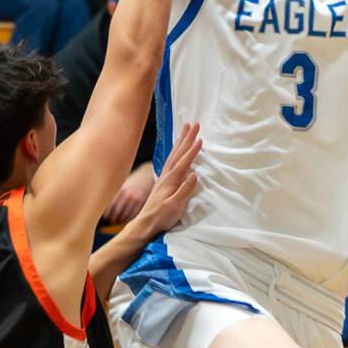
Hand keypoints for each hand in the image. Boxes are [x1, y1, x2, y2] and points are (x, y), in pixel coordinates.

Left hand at [105, 161, 153, 225]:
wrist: (146, 176)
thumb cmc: (131, 182)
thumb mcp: (122, 184)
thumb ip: (114, 193)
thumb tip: (103, 206)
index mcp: (119, 189)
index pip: (109, 205)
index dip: (106, 213)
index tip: (104, 217)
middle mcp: (126, 194)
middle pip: (116, 212)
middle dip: (112, 219)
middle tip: (110, 222)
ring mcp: (134, 199)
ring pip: (124, 215)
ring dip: (120, 220)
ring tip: (117, 222)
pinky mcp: (141, 202)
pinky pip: (133, 215)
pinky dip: (128, 219)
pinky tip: (126, 220)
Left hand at [131, 124, 201, 239]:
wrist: (146, 223)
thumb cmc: (161, 217)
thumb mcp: (174, 206)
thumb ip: (185, 190)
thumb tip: (195, 175)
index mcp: (171, 180)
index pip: (184, 162)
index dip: (192, 150)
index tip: (200, 139)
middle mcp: (167, 175)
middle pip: (178, 152)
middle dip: (187, 138)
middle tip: (194, 124)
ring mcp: (164, 177)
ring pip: (174, 154)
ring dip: (181, 141)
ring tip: (186, 128)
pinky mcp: (163, 180)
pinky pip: (171, 160)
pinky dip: (176, 150)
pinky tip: (177, 148)